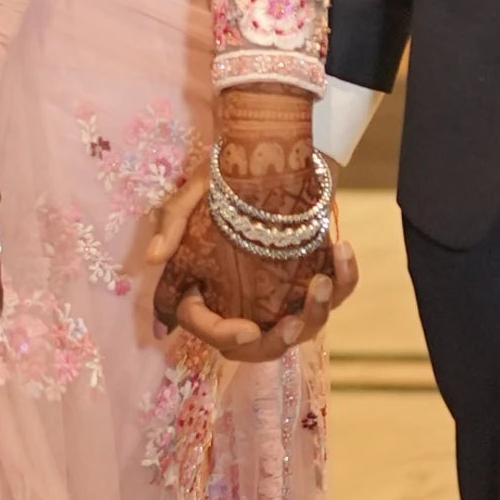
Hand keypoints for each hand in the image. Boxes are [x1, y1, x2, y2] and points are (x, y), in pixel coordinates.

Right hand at [151, 93, 358, 366]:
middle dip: (278, 342)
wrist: (271, 152)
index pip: (207, 326)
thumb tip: (153, 258)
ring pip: (305, 325)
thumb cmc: (225, 181)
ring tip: (322, 282)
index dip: (224, 335)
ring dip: (318, 311)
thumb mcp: (194, 196)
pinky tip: (343, 248)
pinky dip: (347, 277)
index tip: (247, 330)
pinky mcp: (315, 276)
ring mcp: (284, 294)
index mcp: (208, 291)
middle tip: (293, 323)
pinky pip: (340, 291)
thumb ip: (172, 224)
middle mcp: (246, 302)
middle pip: (260, 347)